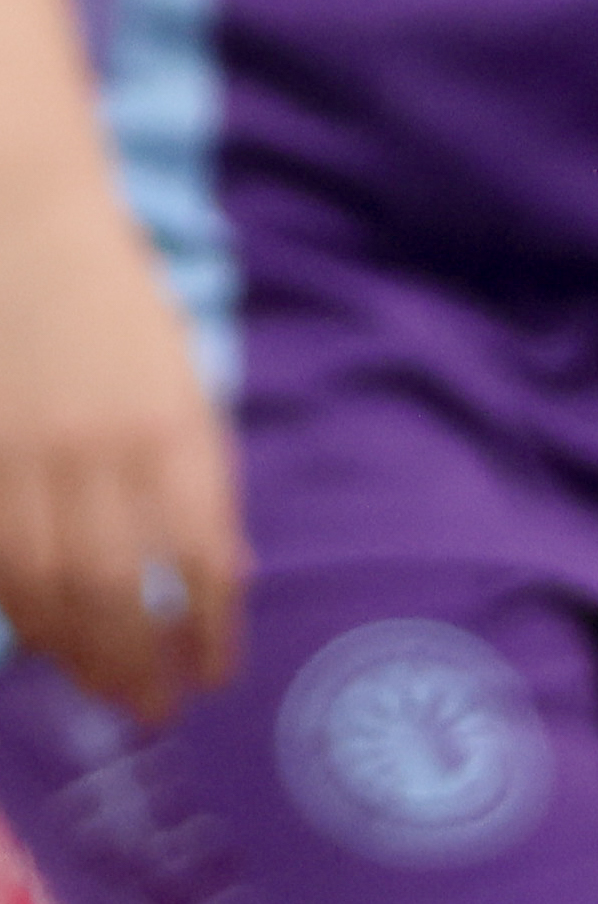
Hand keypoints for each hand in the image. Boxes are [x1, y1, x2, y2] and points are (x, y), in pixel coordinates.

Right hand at [0, 197, 244, 720]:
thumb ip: (201, 476)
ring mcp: (24, 463)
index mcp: (174, 428)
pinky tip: (44, 641)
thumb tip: (227, 571)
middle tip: (156, 708)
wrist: (24, 236)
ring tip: (106, 690)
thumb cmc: (121, 310)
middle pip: (118, 592)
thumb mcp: (187, 383)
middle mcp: (100, 453)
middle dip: (140, 664)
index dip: (210, 628)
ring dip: (78, 655)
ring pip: (46, 591)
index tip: (217, 671)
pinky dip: (22, 613)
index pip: (201, 557)